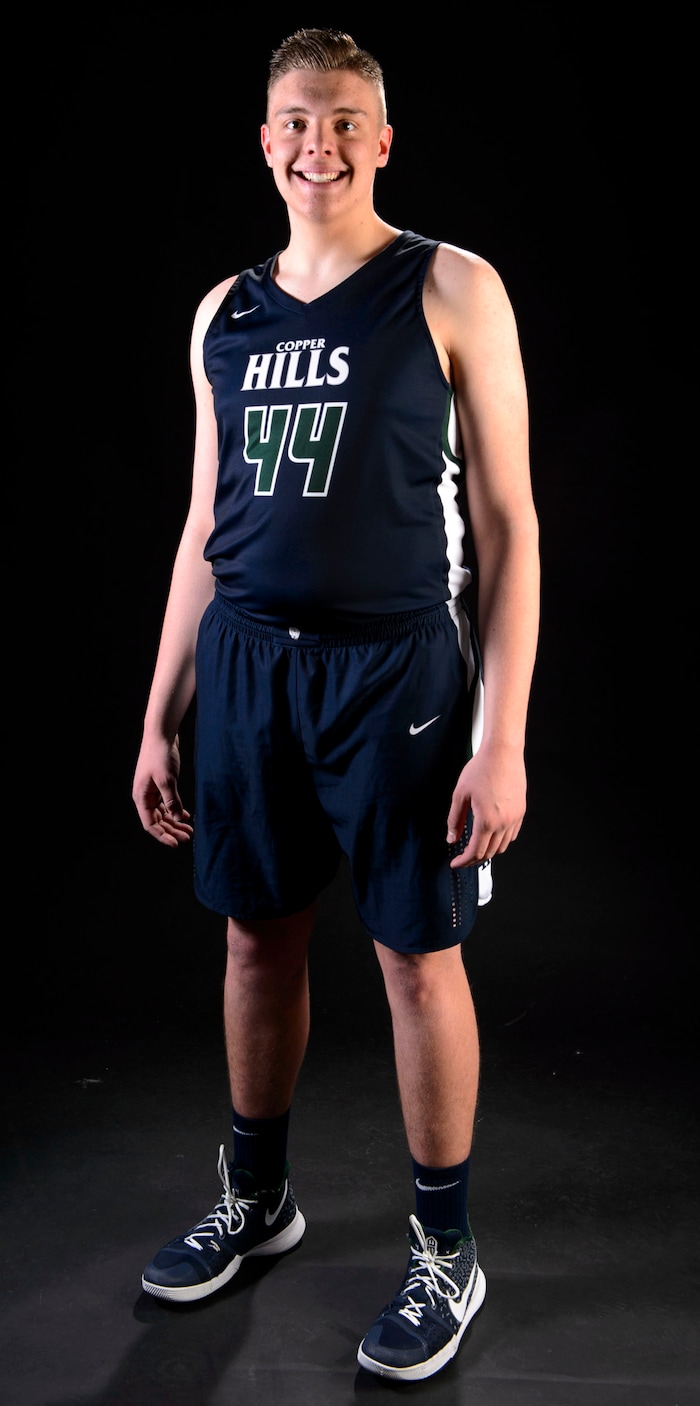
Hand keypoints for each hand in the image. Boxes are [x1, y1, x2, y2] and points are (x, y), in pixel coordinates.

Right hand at [132, 734, 192, 846]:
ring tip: (189, 830)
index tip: (176, 844)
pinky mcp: (161, 784)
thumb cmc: (160, 755)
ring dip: (175, 822)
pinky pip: (168, 803)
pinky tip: (187, 816)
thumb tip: (177, 818)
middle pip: (158, 821)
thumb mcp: (167, 780)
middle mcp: (145, 796)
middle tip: (187, 837)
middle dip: (171, 830)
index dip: (162, 836)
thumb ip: (172, 801)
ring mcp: (153, 790)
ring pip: (164, 813)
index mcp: (141, 797)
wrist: (161, 734)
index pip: (150, 824)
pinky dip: (176, 810)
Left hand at [446, 742, 525, 868]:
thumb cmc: (481, 768)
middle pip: (489, 853)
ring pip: (502, 846)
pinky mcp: (521, 811)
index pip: (475, 852)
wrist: (502, 752)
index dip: (463, 861)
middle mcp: (504, 823)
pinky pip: (512, 834)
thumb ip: (454, 820)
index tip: (455, 863)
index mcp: (486, 820)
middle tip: (463, 858)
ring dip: (488, 851)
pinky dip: (501, 840)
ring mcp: (515, 818)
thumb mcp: (460, 795)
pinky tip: (491, 834)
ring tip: (476, 846)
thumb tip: (452, 838)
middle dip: (474, 859)